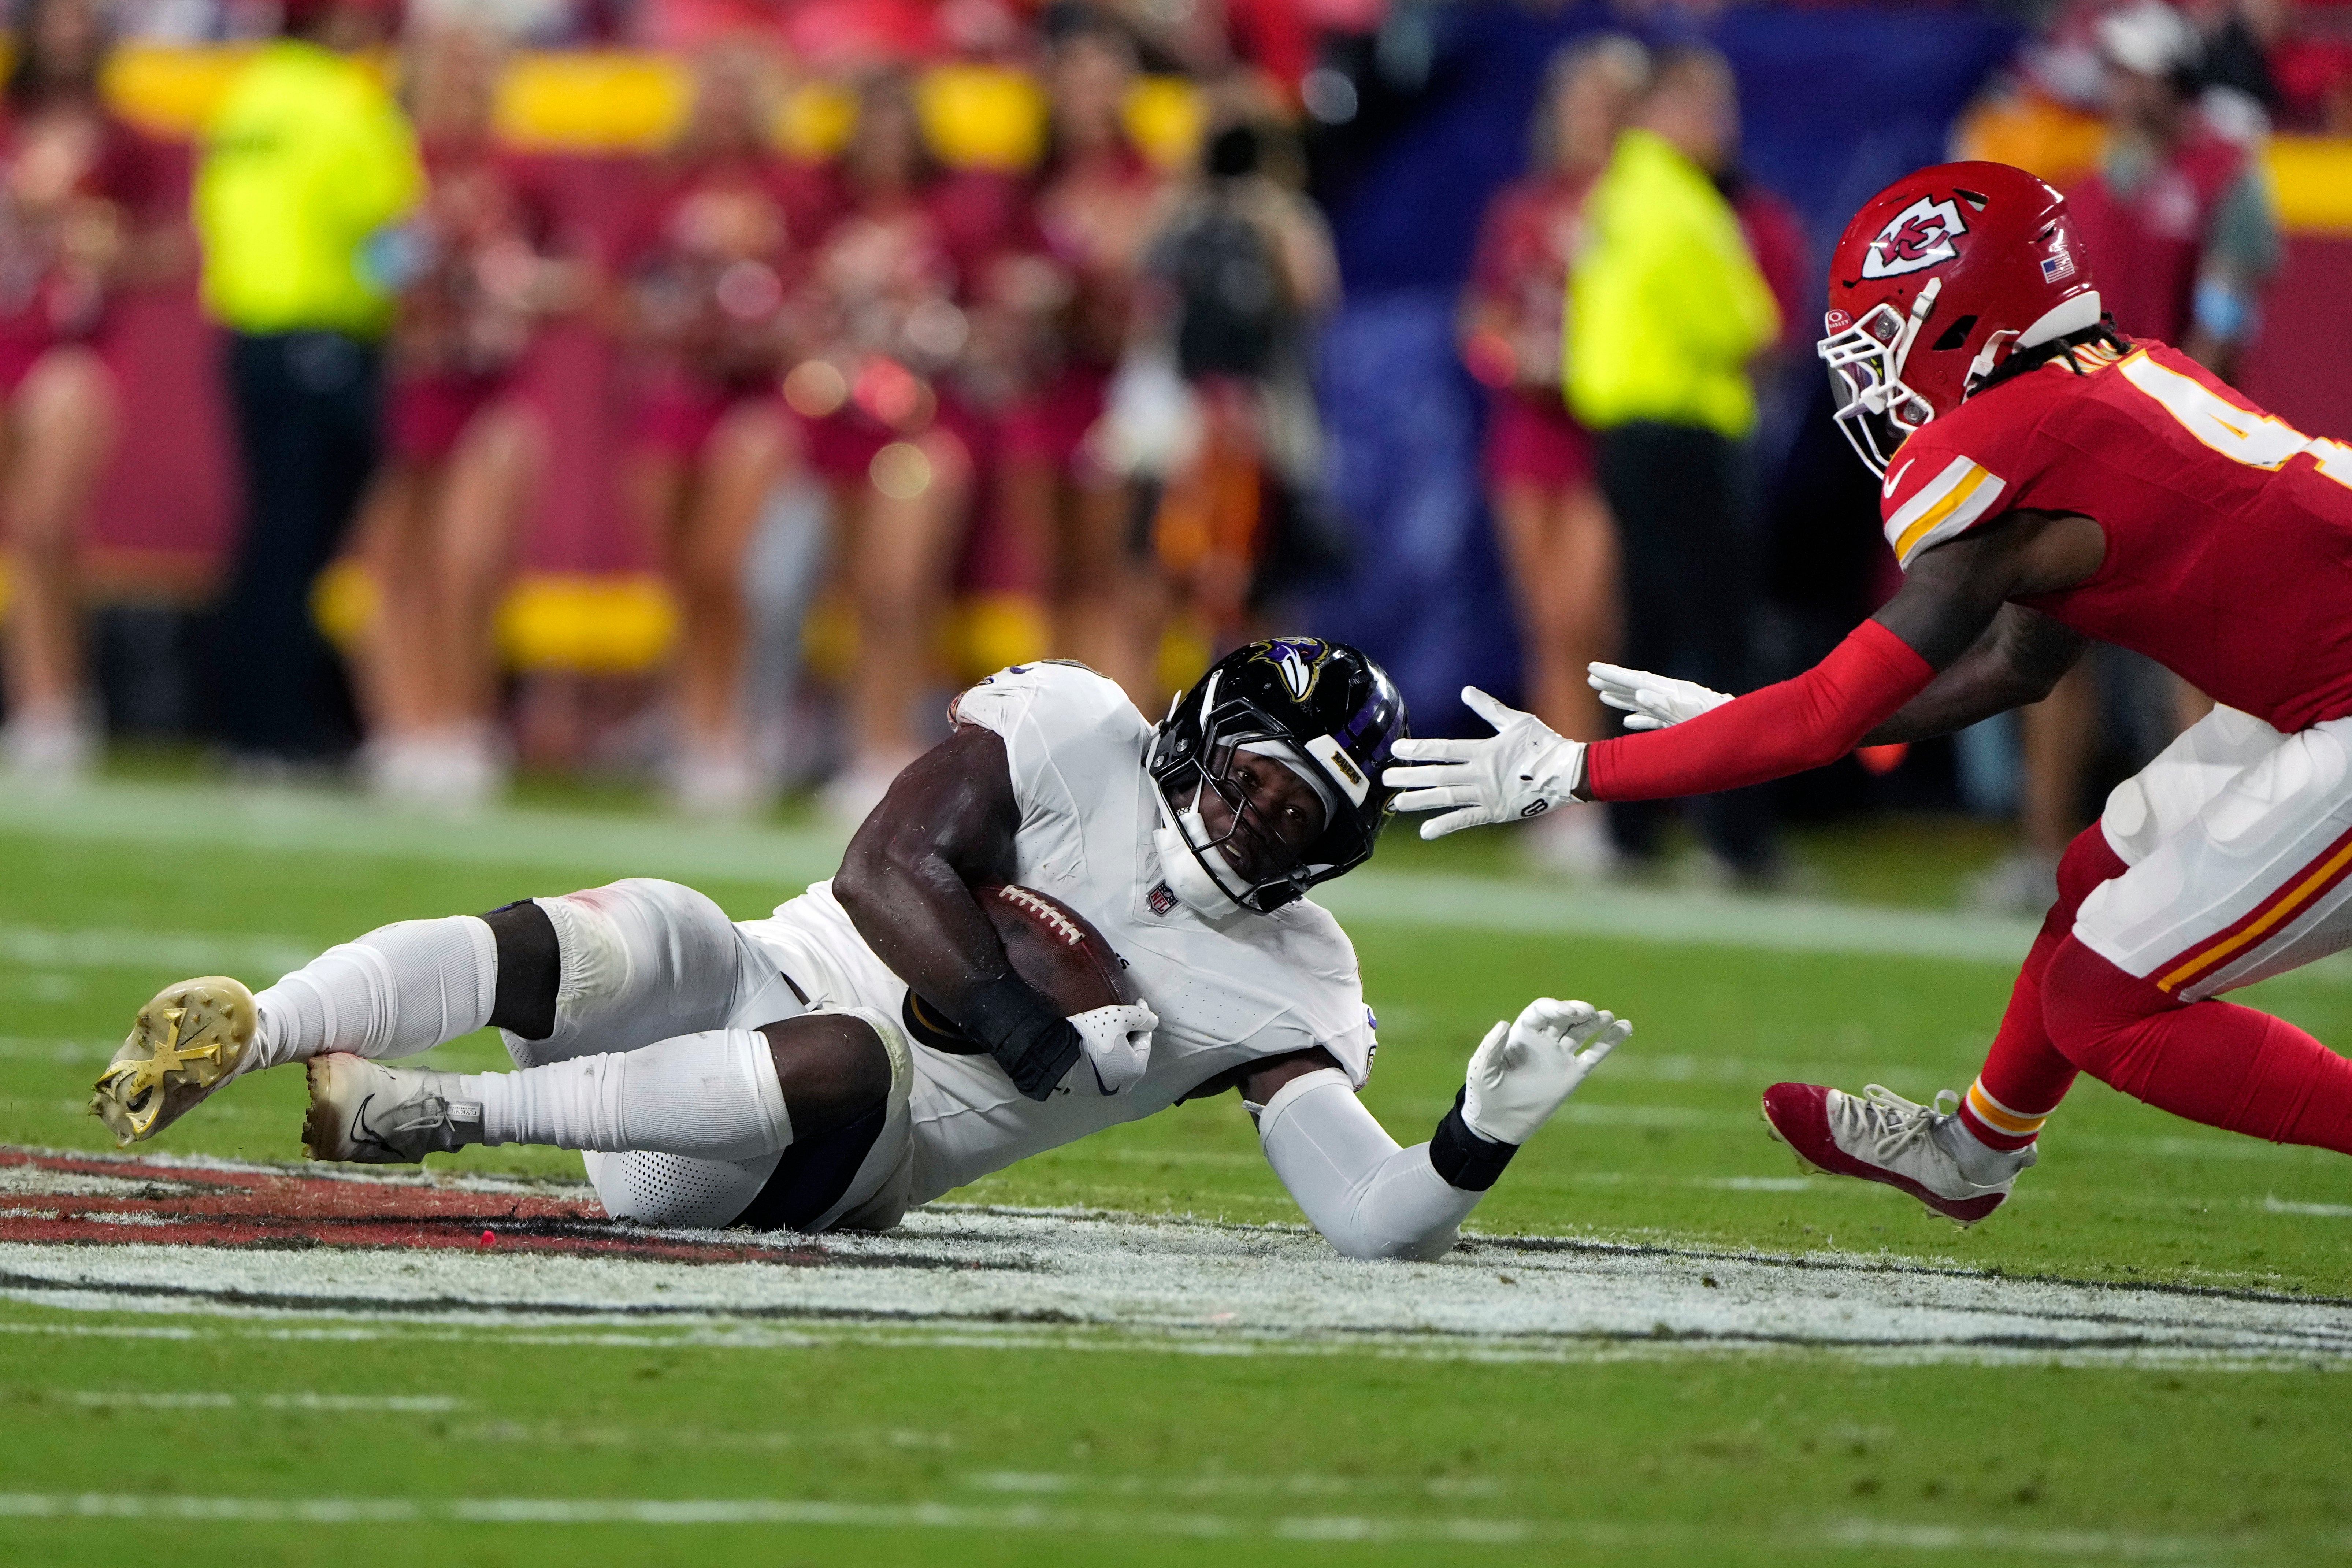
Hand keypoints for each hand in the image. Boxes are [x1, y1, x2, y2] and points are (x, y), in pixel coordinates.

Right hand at [1066, 1001, 1157, 1094]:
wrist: (1057, 1055)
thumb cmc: (1094, 1037)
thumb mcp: (1120, 1018)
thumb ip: (1142, 1017)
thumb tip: (1153, 1021)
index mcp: (1136, 1070)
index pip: (1145, 1039)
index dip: (1142, 1019)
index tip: (1138, 1002)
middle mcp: (1124, 1084)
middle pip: (1131, 1051)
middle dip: (1129, 1032)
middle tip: (1123, 1015)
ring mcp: (1104, 1089)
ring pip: (1116, 1060)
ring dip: (1116, 1043)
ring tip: (1109, 1027)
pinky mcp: (1088, 1087)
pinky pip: (1102, 1066)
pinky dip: (1103, 1054)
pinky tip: (1095, 1042)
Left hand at [1381, 688, 1583, 839]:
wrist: (1568, 774)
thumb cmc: (1545, 744)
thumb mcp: (1516, 721)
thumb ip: (1489, 709)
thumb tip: (1467, 692)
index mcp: (1483, 751)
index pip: (1443, 749)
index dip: (1418, 749)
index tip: (1396, 749)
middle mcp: (1480, 774)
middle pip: (1437, 775)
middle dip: (1410, 777)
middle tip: (1386, 779)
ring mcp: (1486, 795)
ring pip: (1445, 798)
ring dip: (1419, 800)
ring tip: (1396, 803)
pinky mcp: (1494, 812)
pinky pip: (1465, 820)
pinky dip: (1444, 826)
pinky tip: (1425, 831)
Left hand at [1462, 998, 1630, 1144]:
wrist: (1498, 1123)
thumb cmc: (1485, 1094)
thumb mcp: (1482, 1070)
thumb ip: (1491, 1047)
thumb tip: (1504, 1023)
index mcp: (1522, 1033)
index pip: (1542, 1011)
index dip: (1554, 1007)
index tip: (1566, 1012)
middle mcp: (1543, 1040)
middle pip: (1565, 1017)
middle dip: (1577, 1011)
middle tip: (1589, 1013)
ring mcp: (1560, 1056)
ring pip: (1582, 1032)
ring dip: (1597, 1022)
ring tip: (1609, 1017)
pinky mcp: (1573, 1074)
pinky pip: (1595, 1054)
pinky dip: (1610, 1041)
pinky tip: (1625, 1028)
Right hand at [1587, 663, 1731, 730]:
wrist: (1741, 731)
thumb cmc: (1716, 723)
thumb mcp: (1690, 714)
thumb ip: (1664, 704)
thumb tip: (1640, 691)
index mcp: (1670, 691)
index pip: (1635, 679)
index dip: (1613, 675)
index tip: (1592, 668)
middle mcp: (1669, 697)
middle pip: (1635, 686)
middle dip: (1612, 681)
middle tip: (1588, 675)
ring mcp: (1673, 710)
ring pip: (1641, 702)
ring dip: (1620, 698)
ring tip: (1600, 694)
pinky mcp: (1678, 724)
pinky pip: (1653, 721)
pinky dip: (1638, 720)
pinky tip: (1626, 723)